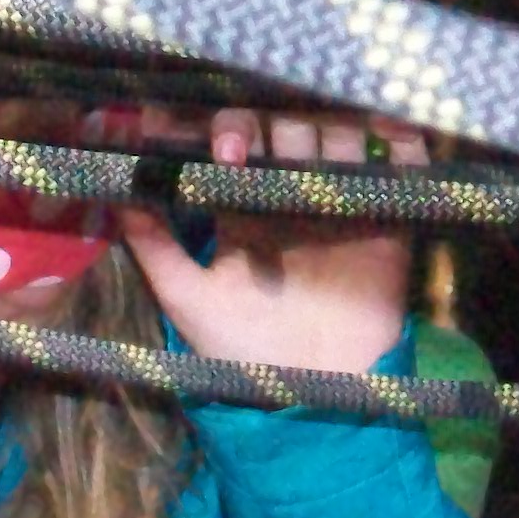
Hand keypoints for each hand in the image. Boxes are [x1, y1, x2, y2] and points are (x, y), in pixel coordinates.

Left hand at [111, 107, 426, 378]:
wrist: (313, 392)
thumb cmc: (242, 350)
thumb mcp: (188, 299)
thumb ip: (155, 246)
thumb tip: (117, 190)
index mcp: (243, 204)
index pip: (233, 140)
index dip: (218, 127)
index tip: (194, 128)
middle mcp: (291, 192)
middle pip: (286, 125)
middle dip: (266, 125)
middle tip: (237, 152)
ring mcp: (340, 201)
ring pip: (339, 134)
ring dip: (325, 127)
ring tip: (305, 150)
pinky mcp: (387, 217)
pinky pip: (401, 164)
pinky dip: (400, 139)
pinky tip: (384, 129)